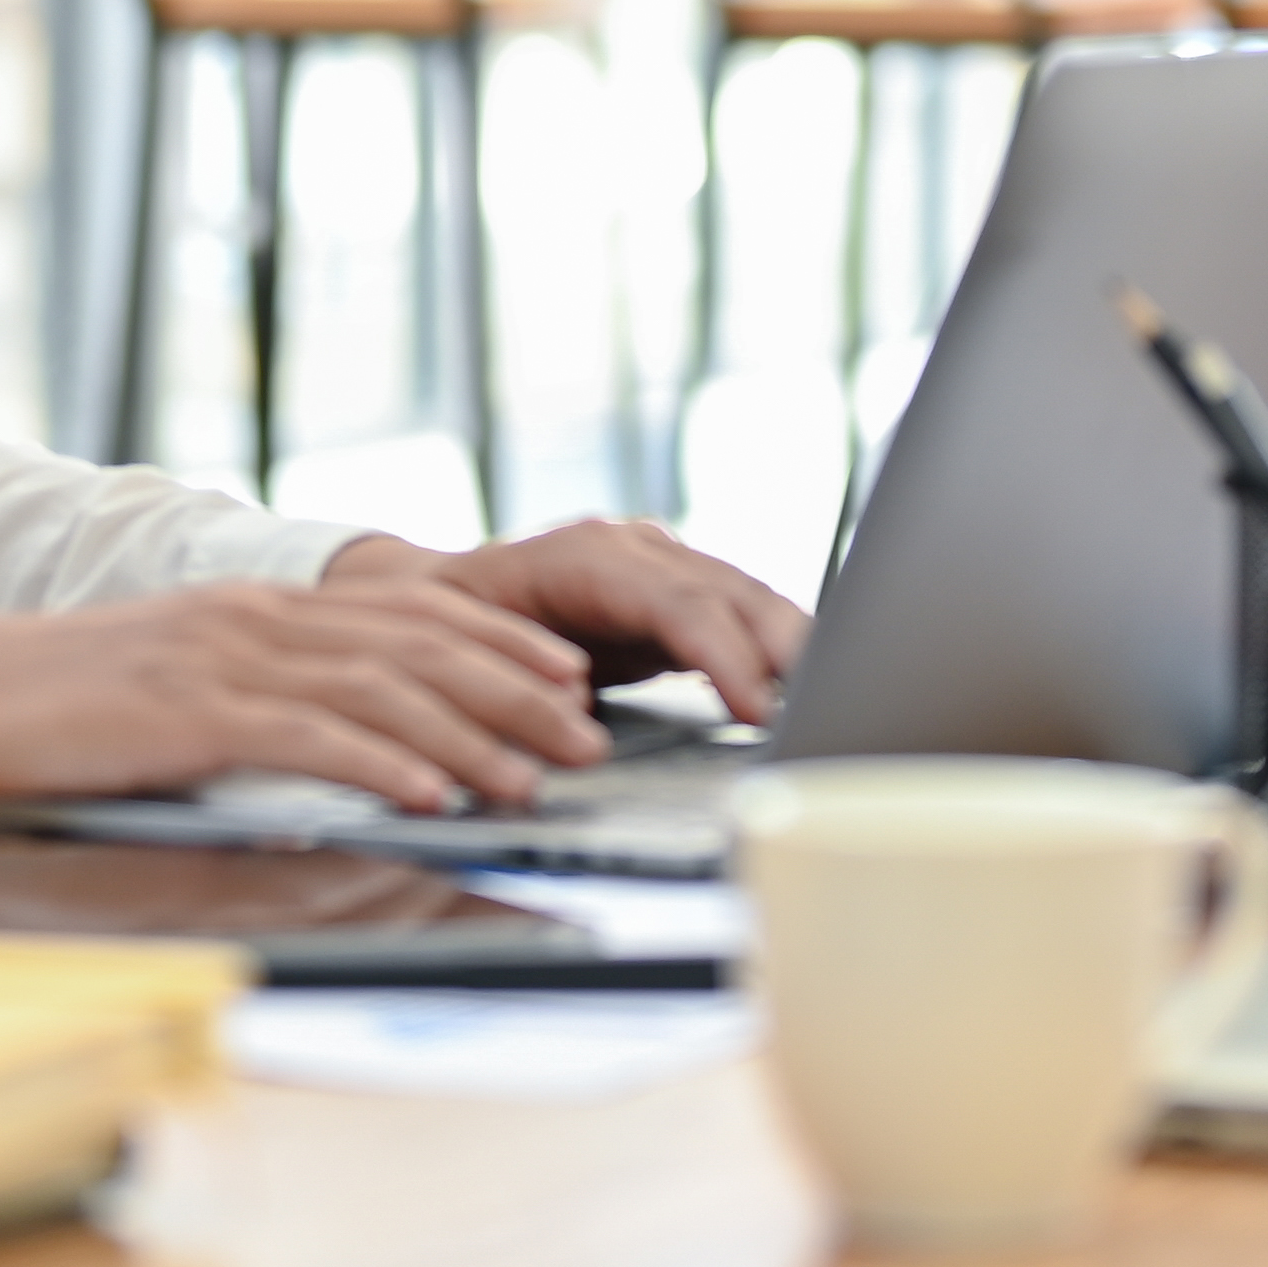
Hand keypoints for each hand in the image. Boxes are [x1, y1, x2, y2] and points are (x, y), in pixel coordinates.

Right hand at [0, 573, 601, 812]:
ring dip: (469, 736)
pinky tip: (430, 792)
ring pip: (379, 689)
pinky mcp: (186, 714)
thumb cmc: (53, 704)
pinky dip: (380, 764)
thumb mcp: (177, 681)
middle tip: (584, 736)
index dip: (498, 644)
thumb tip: (346, 739)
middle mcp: (254, 619)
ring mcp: (221, 661)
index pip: (408, 611)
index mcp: (257, 607)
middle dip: (514, 690)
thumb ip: (261, 694)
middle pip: (418, 644)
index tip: (566, 681)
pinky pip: (306, 737)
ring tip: (532, 777)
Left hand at [351, 518, 808, 724]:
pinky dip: (777, 650)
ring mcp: (661, 562)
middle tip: (825, 706)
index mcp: (586, 556)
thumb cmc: (449, 631)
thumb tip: (577, 719)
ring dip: (795, 649)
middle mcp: (634, 547)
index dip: (725, 657)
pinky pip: (741, 614)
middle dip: (785, 649)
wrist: (434, 596)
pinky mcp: (678, 591)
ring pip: (748, 597)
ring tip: (834, 702)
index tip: (759, 710)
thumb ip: (529, 687)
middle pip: (731, 591)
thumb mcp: (479, 658)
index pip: (679, 602)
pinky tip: (806, 687)